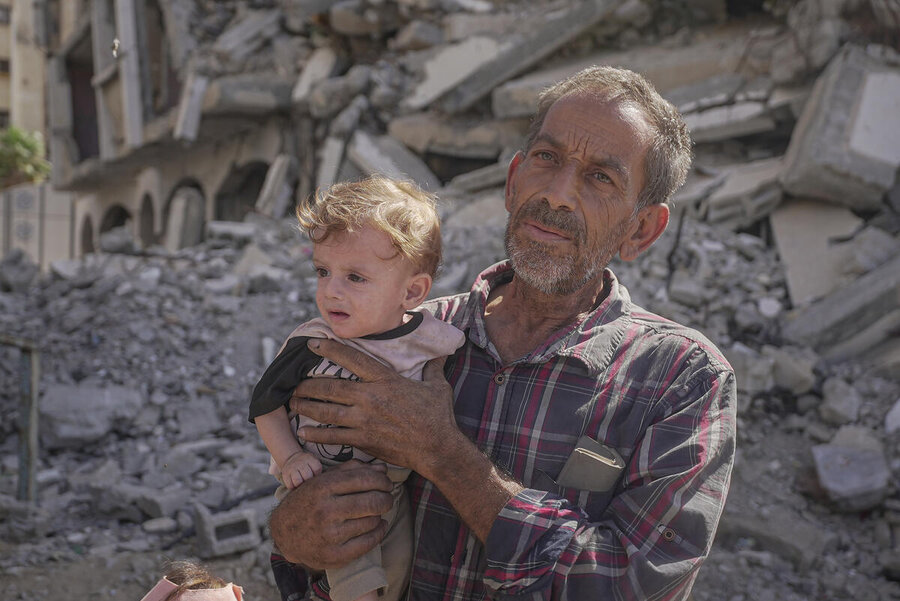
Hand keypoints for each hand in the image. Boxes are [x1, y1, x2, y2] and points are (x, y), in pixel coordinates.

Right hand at [269, 460, 393, 568]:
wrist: (283, 533)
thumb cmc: (308, 501)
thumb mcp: (323, 480)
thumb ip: (352, 470)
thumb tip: (383, 468)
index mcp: (323, 487)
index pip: (365, 479)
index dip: (382, 480)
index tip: (386, 483)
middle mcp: (325, 510)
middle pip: (372, 501)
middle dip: (386, 498)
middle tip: (387, 498)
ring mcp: (330, 535)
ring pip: (372, 521)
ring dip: (380, 515)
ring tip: (376, 511)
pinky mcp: (335, 555)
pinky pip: (369, 542)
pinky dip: (379, 532)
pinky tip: (378, 525)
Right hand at [281, 450, 322, 488]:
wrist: (292, 458)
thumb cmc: (306, 464)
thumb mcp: (313, 462)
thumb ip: (317, 471)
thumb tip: (319, 484)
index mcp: (310, 459)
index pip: (317, 469)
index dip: (317, 474)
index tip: (314, 475)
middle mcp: (300, 462)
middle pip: (307, 476)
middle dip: (309, 481)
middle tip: (308, 481)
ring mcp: (292, 468)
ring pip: (297, 481)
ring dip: (300, 485)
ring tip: (301, 483)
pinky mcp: (285, 474)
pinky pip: (290, 485)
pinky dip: (293, 487)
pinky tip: (295, 484)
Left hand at [289, 338, 457, 476]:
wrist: (437, 448)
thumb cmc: (438, 417)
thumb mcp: (438, 387)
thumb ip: (433, 368)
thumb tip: (441, 353)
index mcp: (386, 380)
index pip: (353, 360)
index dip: (330, 349)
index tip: (312, 344)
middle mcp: (371, 398)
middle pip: (331, 388)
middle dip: (309, 384)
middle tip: (295, 383)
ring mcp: (365, 420)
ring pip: (327, 411)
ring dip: (307, 406)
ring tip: (293, 402)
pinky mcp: (363, 440)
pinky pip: (333, 436)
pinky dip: (316, 434)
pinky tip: (303, 431)